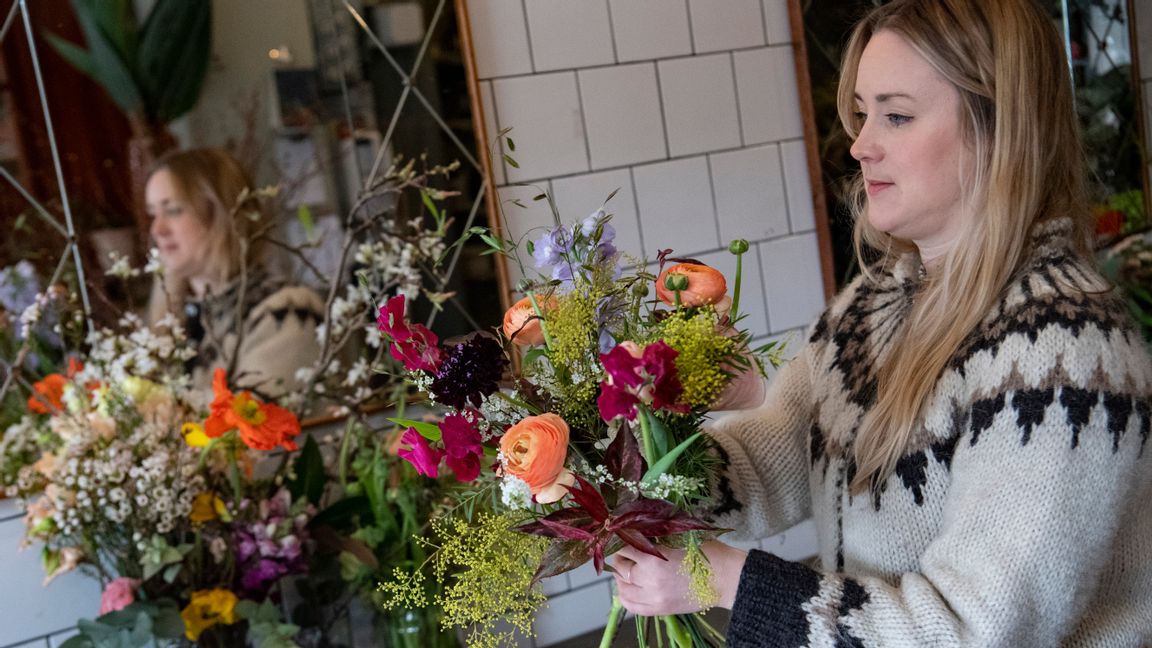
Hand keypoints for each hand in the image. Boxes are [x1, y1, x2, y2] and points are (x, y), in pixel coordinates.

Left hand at [611, 541, 747, 615]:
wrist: (728, 578)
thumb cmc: (708, 552)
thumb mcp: (681, 535)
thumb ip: (657, 532)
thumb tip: (637, 525)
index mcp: (655, 558)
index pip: (623, 547)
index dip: (620, 538)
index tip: (620, 533)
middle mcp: (650, 579)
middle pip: (621, 567)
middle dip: (621, 556)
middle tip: (626, 549)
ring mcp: (654, 597)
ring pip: (623, 588)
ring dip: (621, 577)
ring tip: (628, 568)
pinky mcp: (661, 609)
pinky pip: (632, 606)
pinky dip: (626, 596)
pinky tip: (629, 586)